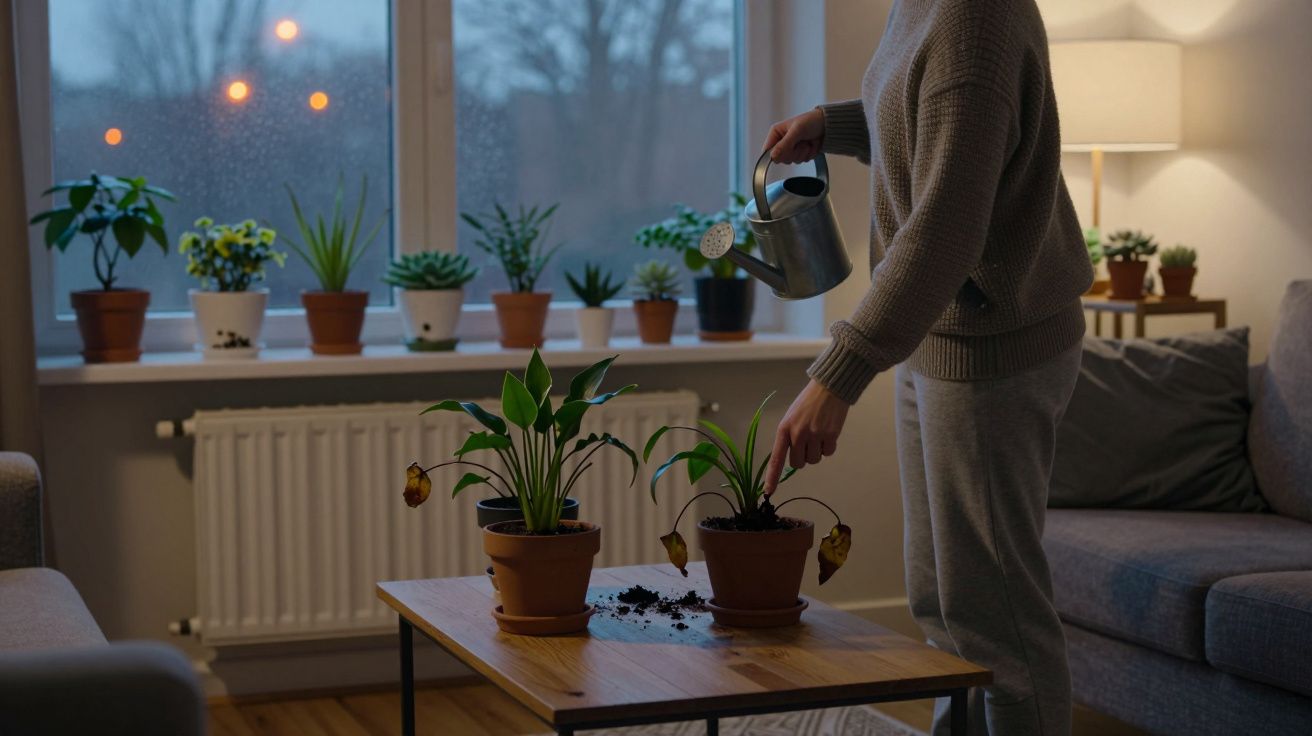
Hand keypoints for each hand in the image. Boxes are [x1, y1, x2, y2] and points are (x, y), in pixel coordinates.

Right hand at [762, 108, 825, 163]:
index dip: (776, 154)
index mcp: (776, 133)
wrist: (827, 125)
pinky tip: (811, 145)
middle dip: (793, 152)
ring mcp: (791, 149)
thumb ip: (785, 144)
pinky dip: (809, 154)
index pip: (768, 151)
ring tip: (807, 141)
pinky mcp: (800, 154)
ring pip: (792, 161)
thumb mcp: (797, 130)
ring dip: (803, 153)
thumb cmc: (811, 121)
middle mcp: (781, 142)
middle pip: (781, 158)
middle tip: (801, 142)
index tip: (787, 150)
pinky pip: (802, 161)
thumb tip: (772, 156)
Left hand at [764, 379, 849, 494]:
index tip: (768, 492)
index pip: (776, 458)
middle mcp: (798, 434)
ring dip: (816, 452)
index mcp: (784, 429)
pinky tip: (828, 432)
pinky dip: (828, 447)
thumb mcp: (791, 417)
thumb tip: (791, 459)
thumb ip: (789, 436)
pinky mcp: (831, 435)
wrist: (829, 388)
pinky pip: (828, 453)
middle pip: (798, 463)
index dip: (772, 477)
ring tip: (818, 433)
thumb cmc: (808, 403)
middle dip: (802, 457)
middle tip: (806, 441)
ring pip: (813, 460)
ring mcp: (815, 435)